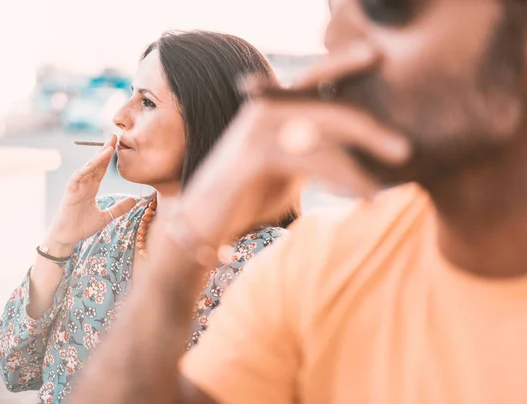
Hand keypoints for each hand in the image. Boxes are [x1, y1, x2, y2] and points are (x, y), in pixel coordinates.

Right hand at [45, 134, 136, 249]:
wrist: (67, 237)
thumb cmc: (82, 227)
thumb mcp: (106, 216)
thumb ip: (119, 208)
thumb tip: (134, 200)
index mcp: (91, 188)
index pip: (101, 169)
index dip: (109, 157)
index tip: (119, 145)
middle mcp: (83, 184)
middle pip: (96, 163)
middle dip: (105, 149)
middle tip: (115, 136)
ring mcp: (76, 186)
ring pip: (88, 166)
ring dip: (99, 156)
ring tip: (109, 145)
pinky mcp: (70, 191)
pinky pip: (78, 176)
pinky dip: (87, 167)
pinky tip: (95, 160)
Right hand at [178, 43, 411, 246]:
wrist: (205, 220)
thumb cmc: (249, 194)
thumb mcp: (289, 168)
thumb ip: (316, 152)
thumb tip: (357, 154)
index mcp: (275, 106)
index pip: (317, 79)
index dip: (346, 65)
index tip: (379, 59)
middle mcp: (266, 108)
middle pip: (328, 107)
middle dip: (368, 127)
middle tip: (403, 150)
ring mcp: (258, 127)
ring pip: (324, 131)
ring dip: (361, 159)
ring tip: (391, 180)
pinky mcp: (255, 152)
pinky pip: (312, 160)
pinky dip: (345, 180)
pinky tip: (367, 197)